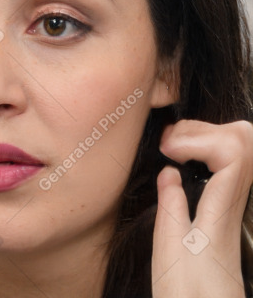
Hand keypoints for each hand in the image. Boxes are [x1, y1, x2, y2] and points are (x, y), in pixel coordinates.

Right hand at [151, 119, 252, 297]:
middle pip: (242, 140)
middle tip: (169, 142)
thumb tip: (169, 172)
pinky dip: (203, 149)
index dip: (199, 138)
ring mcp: (232, 203)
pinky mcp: (224, 207)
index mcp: (220, 211)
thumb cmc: (187, 292)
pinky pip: (226, 163)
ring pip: (239, 147)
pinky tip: (179, 158)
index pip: (233, 153)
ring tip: (171, 146)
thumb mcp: (168, 249)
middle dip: (202, 128)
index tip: (167, 149)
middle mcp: (233, 203)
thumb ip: (170, 205)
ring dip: (203, 135)